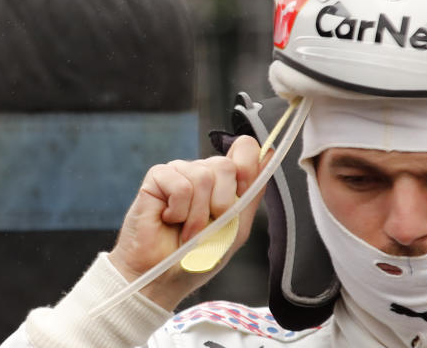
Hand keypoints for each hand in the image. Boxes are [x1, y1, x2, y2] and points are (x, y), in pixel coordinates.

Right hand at [108, 136, 268, 309]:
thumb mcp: (236, 227)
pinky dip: (179, 211)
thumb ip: (251, 192)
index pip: (245, 148)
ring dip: (197, 216)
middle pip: (225, 165)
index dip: (248, 165)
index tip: (243, 190)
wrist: (164, 279)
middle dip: (222, 204)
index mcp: (224, 181)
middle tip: (208, 226)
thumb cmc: (197, 258)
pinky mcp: (157, 177)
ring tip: (187, 232)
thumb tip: (269, 154)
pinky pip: (180, 186)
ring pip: (202, 177)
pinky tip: (169, 220)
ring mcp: (179, 172)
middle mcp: (202, 171)